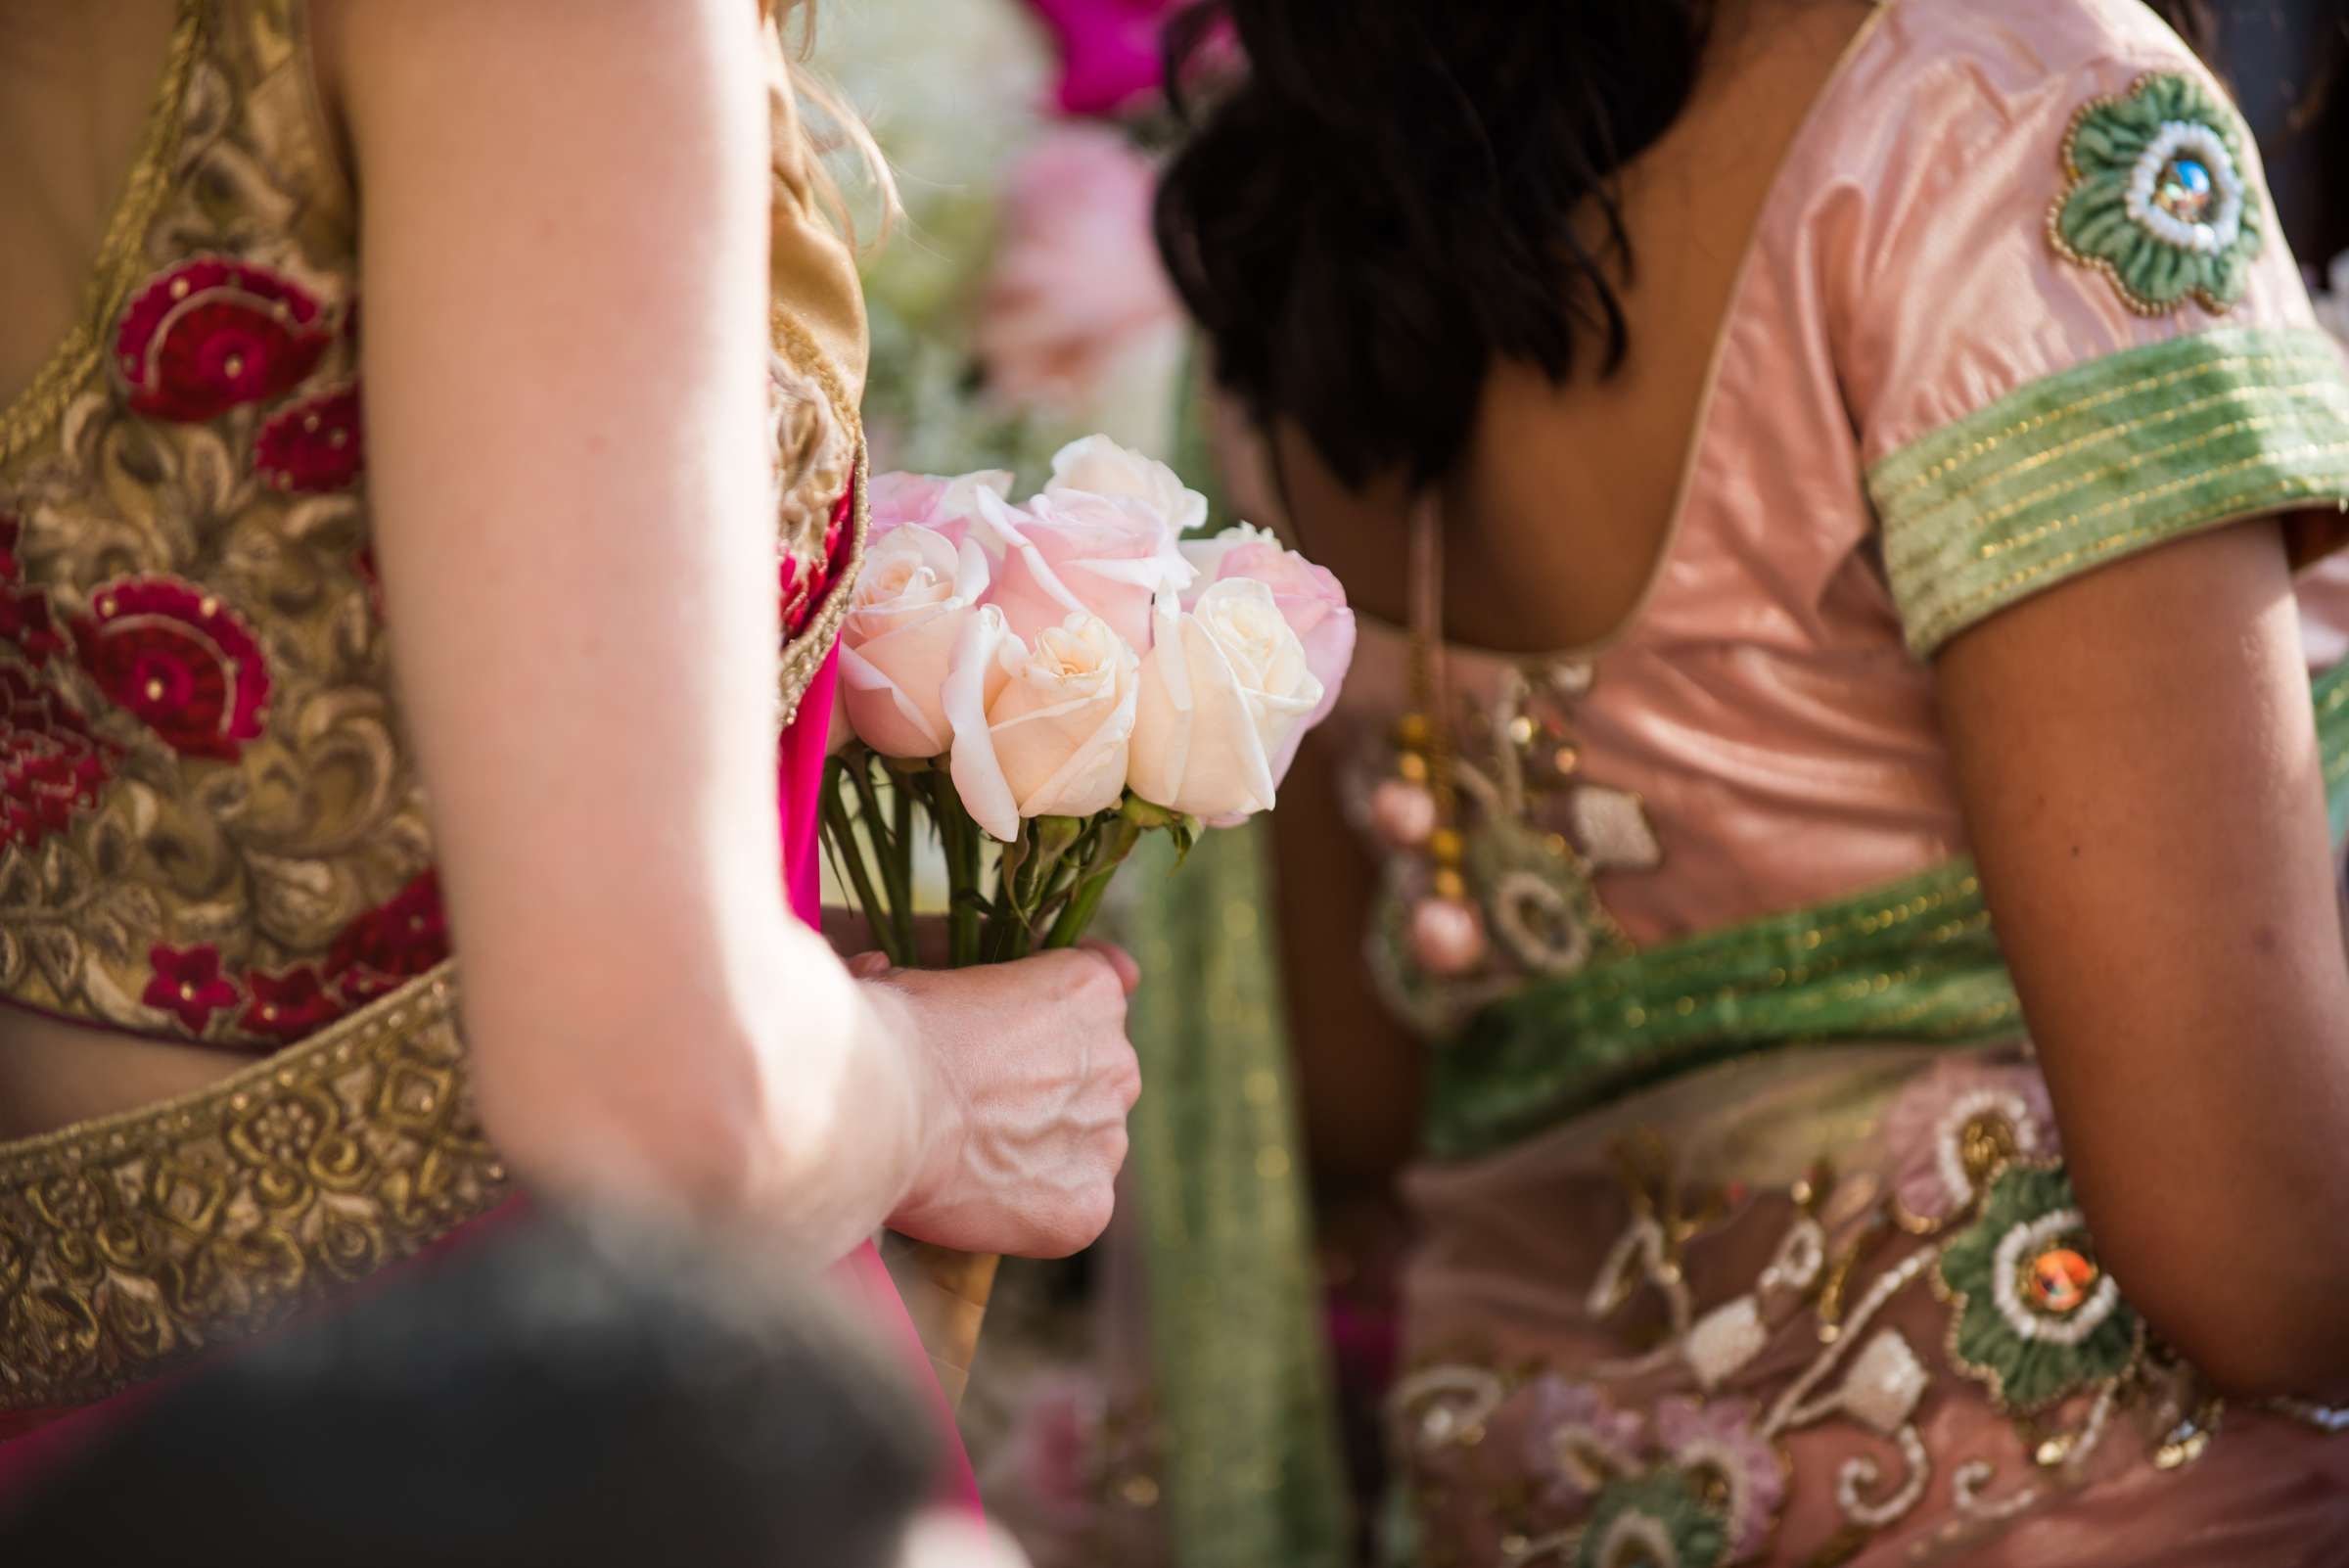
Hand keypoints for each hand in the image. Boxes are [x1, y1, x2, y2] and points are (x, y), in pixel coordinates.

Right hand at [860, 945, 1141, 1257]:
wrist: (874, 1110)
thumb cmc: (888, 1034)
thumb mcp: (932, 971)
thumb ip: (968, 979)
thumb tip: (930, 971)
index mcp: (1089, 989)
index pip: (1096, 1000)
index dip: (1049, 1022)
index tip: (1011, 1040)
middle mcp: (1117, 1059)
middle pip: (1096, 1075)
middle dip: (1050, 1088)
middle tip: (980, 1105)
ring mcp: (1106, 1135)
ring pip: (1088, 1142)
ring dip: (1046, 1147)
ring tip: (974, 1154)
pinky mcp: (1087, 1204)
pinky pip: (1074, 1206)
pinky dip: (1037, 1207)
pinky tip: (985, 1198)